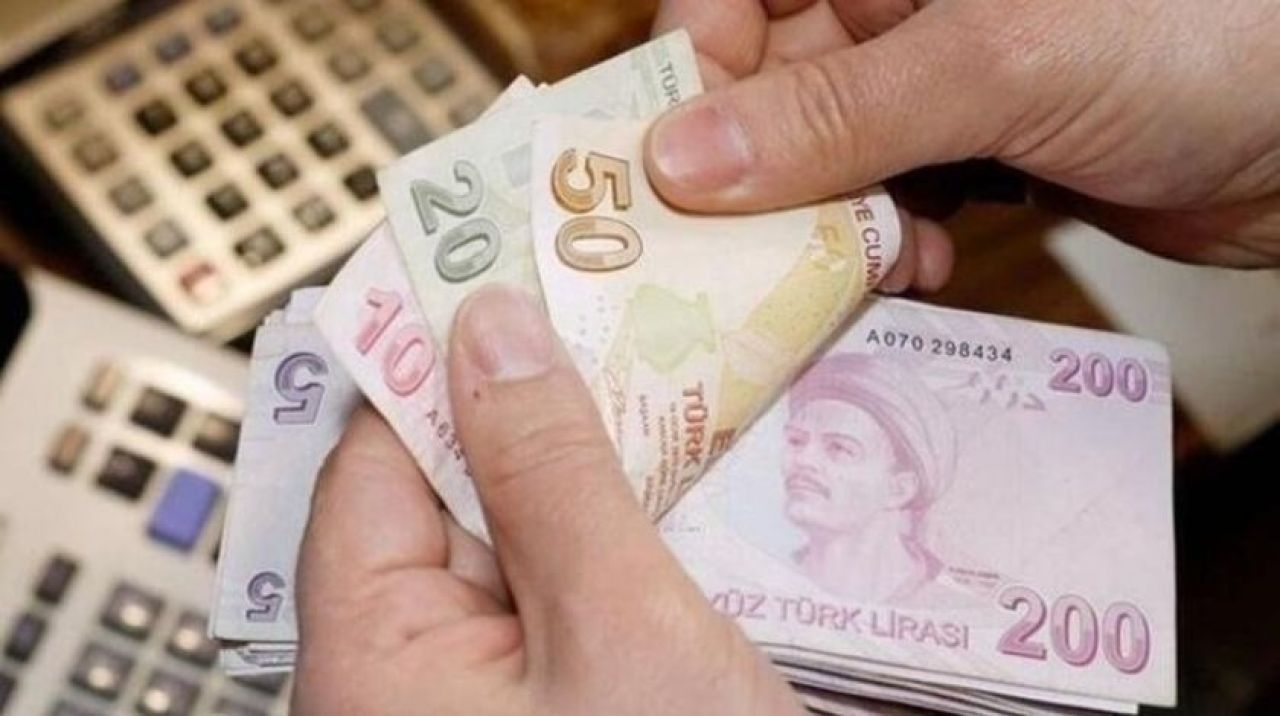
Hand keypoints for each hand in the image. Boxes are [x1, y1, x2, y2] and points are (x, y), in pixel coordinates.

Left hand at [292, 286, 803, 715]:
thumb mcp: (621, 633)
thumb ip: (550, 474)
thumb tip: (493, 328)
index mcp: (371, 654)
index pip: (374, 453)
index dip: (441, 351)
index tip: (516, 268)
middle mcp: (407, 672)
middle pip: (452, 488)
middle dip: (544, 406)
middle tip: (631, 322)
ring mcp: (482, 692)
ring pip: (524, 535)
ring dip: (601, 471)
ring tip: (683, 394)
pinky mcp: (551, 700)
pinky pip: (567, 590)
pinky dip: (626, 536)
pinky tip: (693, 494)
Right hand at [645, 0, 1279, 277]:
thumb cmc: (1195, 35)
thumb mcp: (997, 62)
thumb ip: (837, 113)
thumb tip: (683, 162)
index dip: (690, 72)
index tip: (667, 169)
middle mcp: (894, 7)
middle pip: (765, 90)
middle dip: (754, 179)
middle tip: (739, 260)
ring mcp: (930, 82)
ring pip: (819, 161)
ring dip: (823, 227)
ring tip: (852, 269)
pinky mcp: (967, 151)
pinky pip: (882, 203)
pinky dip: (886, 247)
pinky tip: (918, 268)